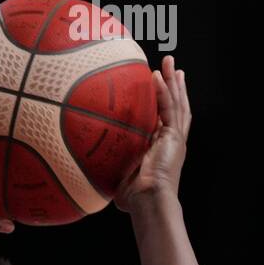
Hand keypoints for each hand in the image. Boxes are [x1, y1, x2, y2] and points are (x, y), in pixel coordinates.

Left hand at [114, 54, 190, 211]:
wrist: (148, 202)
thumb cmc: (133, 198)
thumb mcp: (119, 175)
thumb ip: (110, 166)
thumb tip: (86, 167)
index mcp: (161, 149)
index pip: (164, 118)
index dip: (164, 102)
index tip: (160, 85)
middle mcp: (171, 141)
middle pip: (175, 106)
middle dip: (174, 85)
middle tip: (172, 65)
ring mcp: (174, 139)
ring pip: (176, 103)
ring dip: (172, 81)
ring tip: (169, 62)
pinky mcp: (174, 137)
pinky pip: (169, 109)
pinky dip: (165, 92)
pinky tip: (159, 76)